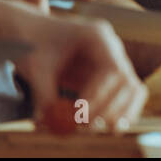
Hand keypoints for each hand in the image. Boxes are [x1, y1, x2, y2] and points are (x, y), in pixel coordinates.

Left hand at [0, 0, 145, 131]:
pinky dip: (114, 115)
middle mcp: (111, 50)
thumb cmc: (30, 42)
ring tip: (93, 128)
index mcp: (98, 36)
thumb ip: (45, 94)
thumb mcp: (35, 67)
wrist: (28, 32)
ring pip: (133, 91)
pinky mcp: (106, 79)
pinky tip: (97, 127)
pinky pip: (121, 99)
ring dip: (118, 114)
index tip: (79, 114)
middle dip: (110, 109)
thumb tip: (52, 122)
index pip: (112, 69)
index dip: (99, 95)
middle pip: (128, 82)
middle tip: (86, 126)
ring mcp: (112, 63)